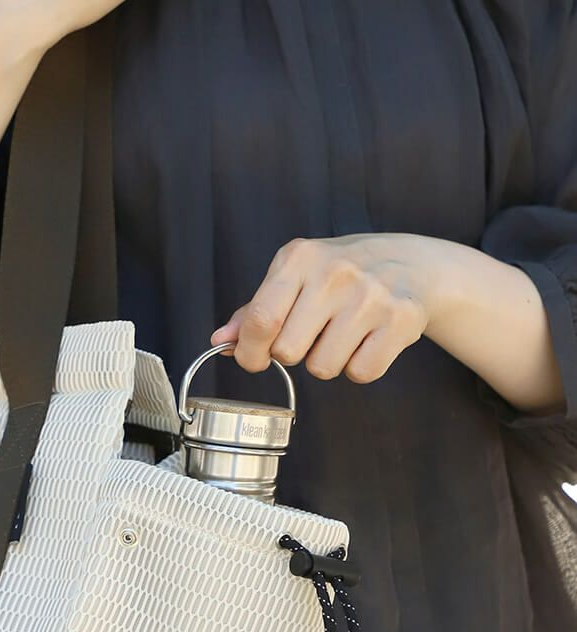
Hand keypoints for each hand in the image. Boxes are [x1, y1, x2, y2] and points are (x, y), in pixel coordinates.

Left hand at [212, 234, 433, 384]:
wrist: (410, 263)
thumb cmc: (340, 275)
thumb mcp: (294, 277)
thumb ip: (254, 310)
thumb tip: (220, 340)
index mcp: (300, 258)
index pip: (259, 319)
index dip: (249, 352)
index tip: (253, 359)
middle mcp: (335, 273)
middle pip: (287, 351)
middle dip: (292, 355)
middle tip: (310, 336)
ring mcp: (371, 296)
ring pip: (323, 368)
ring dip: (327, 362)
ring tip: (342, 334)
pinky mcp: (401, 320)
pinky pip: (360, 373)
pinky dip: (359, 368)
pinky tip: (366, 341)